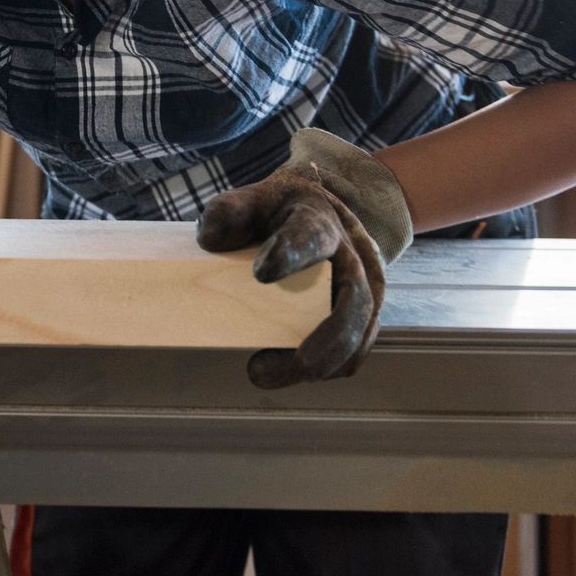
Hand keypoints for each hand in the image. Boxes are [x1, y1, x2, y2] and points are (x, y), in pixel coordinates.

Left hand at [196, 127, 412, 389]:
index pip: (312, 235)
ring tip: (267, 373)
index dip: (292, 253)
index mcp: (319, 220)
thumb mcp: (253, 200)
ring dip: (324, 361)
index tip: (261, 273)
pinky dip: (333, 365)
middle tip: (289, 361)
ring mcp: (366, 282)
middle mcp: (352, 253)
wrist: (324, 212)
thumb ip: (228, 212)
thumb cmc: (279, 211)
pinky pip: (359, 344)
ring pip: (361, 327)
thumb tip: (208, 241)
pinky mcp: (366, 309)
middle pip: (353, 297)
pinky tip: (295, 376)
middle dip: (328, 336)